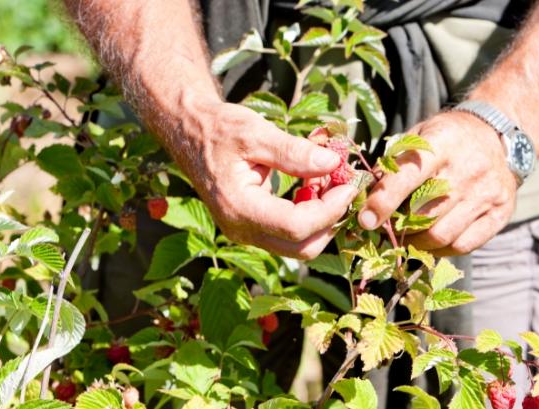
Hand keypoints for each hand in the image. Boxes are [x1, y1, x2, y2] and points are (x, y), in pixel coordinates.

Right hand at [184, 103, 357, 258]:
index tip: (349, 184)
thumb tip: (333, 164)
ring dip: (322, 218)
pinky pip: (289, 233)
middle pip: (302, 248)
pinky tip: (313, 184)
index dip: (330, 209)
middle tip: (345, 186)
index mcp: (238, 208)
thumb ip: (294, 152)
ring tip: (328, 179)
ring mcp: (246, 232)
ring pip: (298, 244)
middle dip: (331, 220)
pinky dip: (309, 214)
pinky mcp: (253, 227)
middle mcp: (241, 229)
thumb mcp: (256, 132)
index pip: (297, 226)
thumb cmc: (218, 129)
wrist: (189, 132)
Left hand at [357, 111, 517, 255]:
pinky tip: (430, 242)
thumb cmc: (446, 138)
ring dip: (415, 243)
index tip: (364, 220)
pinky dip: (440, 250)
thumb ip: (392, 164)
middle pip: (423, 215)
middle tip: (382, 231)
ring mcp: (487, 194)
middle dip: (396, 228)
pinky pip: (463, 246)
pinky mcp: (500, 214)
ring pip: (441, 235)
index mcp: (442, 144)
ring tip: (403, 238)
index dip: (382, 202)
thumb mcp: (418, 136)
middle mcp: (468, 169)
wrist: (496, 136)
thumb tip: (363, 197)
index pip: (407, 178)